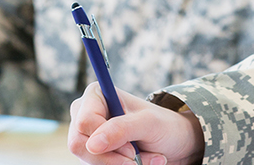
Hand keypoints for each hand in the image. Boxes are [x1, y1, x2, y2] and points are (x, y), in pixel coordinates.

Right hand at [68, 83, 202, 164]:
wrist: (174, 144)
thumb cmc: (164, 126)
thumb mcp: (148, 124)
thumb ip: (121, 129)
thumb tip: (91, 144)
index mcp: (96, 96)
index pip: (83, 123)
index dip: (106, 139)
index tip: (131, 147)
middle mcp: (86, 115)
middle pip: (79, 144)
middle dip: (112, 157)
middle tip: (136, 156)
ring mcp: (88, 137)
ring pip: (89, 160)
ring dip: (121, 164)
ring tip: (143, 158)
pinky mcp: (94, 155)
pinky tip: (137, 163)